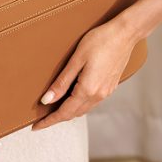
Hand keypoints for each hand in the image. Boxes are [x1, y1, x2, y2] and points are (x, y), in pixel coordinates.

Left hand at [32, 15, 139, 130]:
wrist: (125, 34)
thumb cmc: (100, 41)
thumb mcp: (76, 60)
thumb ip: (62, 83)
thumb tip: (47, 100)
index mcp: (88, 90)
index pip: (64, 112)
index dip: (49, 121)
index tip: (36, 127)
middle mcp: (98, 95)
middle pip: (73, 113)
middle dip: (57, 118)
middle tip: (41, 118)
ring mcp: (106, 92)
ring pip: (83, 109)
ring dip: (68, 111)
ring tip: (54, 109)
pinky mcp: (110, 86)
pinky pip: (91, 101)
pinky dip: (79, 104)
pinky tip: (72, 97)